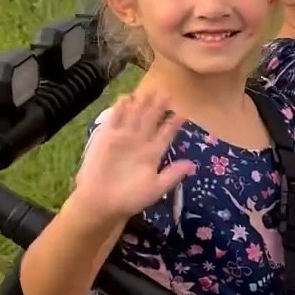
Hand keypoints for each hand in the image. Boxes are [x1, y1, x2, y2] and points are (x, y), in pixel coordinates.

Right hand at [74, 89, 195, 224]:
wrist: (101, 203)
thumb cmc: (130, 198)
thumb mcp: (156, 188)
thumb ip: (172, 175)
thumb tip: (192, 165)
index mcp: (152, 154)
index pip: (165, 134)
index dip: (173, 124)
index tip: (182, 113)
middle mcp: (139, 142)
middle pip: (151, 120)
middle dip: (158, 107)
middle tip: (166, 92)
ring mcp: (123, 138)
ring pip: (134, 116)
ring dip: (141, 104)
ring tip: (149, 91)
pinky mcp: (106, 137)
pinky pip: (114, 120)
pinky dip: (119, 110)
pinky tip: (127, 99)